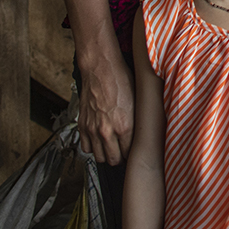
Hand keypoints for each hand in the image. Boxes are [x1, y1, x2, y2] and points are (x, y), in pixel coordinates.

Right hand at [77, 49, 134, 164]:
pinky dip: (92, 147)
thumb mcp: (138, 100)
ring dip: (106, 154)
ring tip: (112, 147)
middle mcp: (107, 132)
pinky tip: (99, 141)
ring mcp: (92, 130)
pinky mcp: (82, 125)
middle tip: (124, 152)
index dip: (133, 154)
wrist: (101, 69)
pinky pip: (85, 147)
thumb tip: (145, 131)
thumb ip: (138, 121)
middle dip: (120, 158)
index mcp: (125, 126)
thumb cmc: (121, 80)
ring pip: (99, 157)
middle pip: (113, 160)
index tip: (135, 151)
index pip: (129, 153)